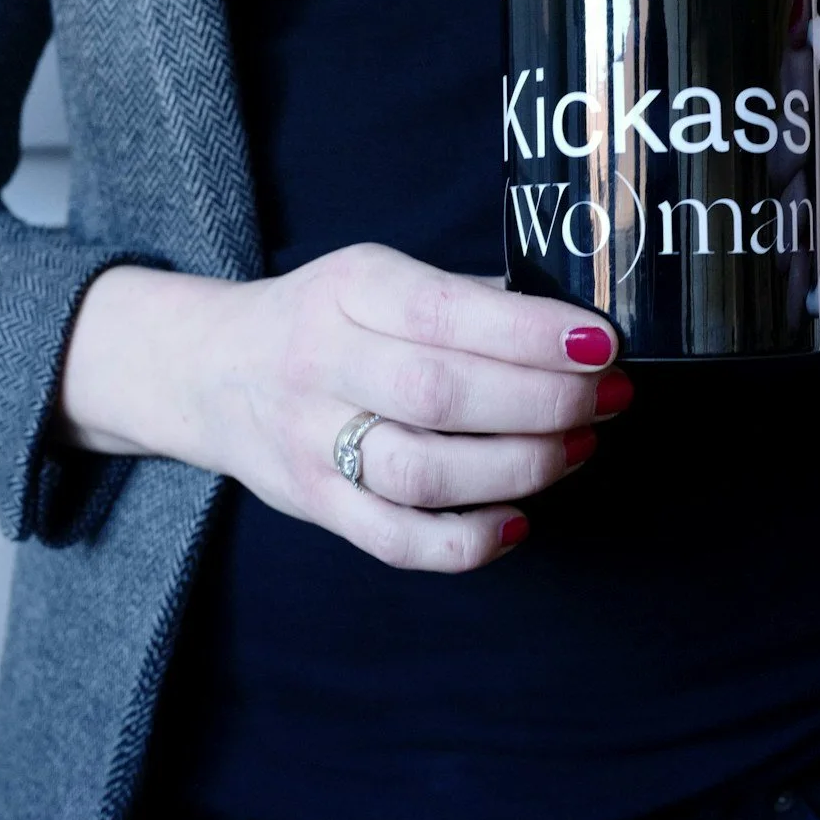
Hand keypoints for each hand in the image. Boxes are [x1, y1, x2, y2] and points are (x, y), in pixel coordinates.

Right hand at [56, 245, 628, 572]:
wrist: (211, 369)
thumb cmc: (323, 319)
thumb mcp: (377, 276)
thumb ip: (463, 300)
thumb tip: (573, 329)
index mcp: (350, 291)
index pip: (447, 313)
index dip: (531, 334)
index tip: (601, 343)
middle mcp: (323, 364)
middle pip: (440, 394)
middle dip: (542, 402)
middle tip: (608, 398)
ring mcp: (314, 441)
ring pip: (422, 472)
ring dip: (518, 466)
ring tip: (576, 449)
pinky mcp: (317, 505)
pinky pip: (395, 541)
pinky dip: (466, 543)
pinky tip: (518, 522)